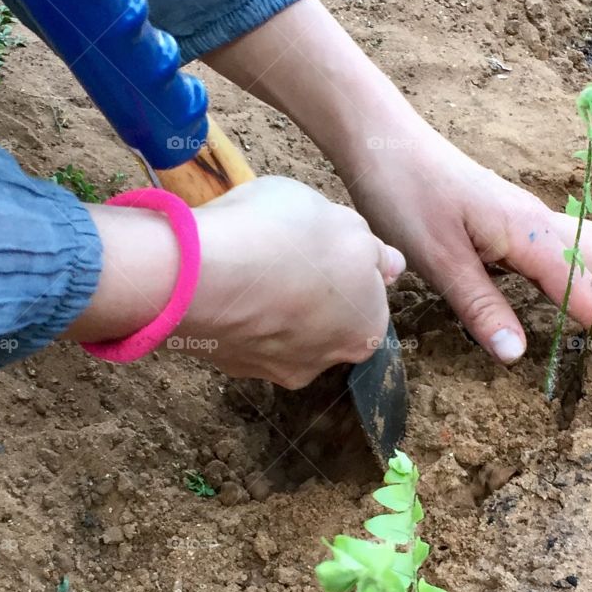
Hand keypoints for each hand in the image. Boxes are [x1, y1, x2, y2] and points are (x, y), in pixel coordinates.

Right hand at [67, 177, 403, 387]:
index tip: (321, 240)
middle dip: (306, 289)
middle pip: (323, 316)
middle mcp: (325, 360)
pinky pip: (238, 331)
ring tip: (243, 260)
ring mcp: (271, 369)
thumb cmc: (285, 239)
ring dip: (267, 302)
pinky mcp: (225, 365)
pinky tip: (217, 279)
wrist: (201, 273)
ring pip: (277, 327)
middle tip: (281, 250)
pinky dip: (233, 310)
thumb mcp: (344, 223)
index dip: (345, 261)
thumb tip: (389, 265)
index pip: (366, 294)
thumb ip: (371, 249)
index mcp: (366, 329)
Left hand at [203, 0, 591, 375]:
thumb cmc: (405, 196)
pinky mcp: (514, 215)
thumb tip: (520, 357)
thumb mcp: (438, 260)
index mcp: (529, 236)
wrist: (385, 141)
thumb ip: (480, 307)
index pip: (586, 296)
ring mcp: (529, 215)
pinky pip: (575, 241)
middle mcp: (540, 223)